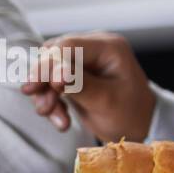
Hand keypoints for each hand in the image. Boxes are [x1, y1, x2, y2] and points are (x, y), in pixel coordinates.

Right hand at [19, 31, 155, 142]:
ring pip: (48, 71)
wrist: (139, 126)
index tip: (34, 87)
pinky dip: (51, 102)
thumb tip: (54, 74)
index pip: (68, 46)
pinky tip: (62, 121)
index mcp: (109, 47)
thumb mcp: (105, 100)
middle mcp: (95, 49)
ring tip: (57, 118)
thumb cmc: (130, 112)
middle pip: (53, 56)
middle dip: (44, 82)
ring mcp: (85, 62)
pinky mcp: (75, 76)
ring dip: (46, 95)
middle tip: (44, 108)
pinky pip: (51, 84)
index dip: (47, 64)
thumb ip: (79, 84)